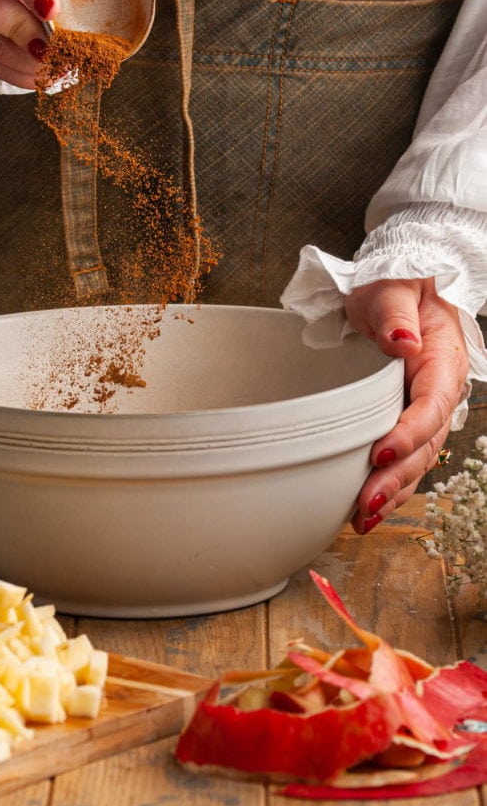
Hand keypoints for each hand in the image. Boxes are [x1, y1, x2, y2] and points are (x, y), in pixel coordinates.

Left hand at [344, 278, 467, 533]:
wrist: (400, 290)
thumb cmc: (397, 286)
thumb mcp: (393, 288)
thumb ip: (396, 313)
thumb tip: (403, 340)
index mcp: (443, 361)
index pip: (431, 404)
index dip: (410, 432)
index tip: (382, 452)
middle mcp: (440, 392)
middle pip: (425, 444)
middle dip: (397, 477)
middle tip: (365, 502)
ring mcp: (426, 411)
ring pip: (417, 460)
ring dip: (393, 492)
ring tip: (362, 519)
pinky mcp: (409, 421)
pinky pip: (405, 459)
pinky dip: (390, 485)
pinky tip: (367, 509)